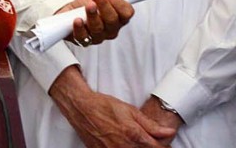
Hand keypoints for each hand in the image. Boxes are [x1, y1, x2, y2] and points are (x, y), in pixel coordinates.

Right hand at [50, 67, 175, 146]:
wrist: (80, 107)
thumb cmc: (103, 106)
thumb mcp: (130, 111)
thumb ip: (151, 125)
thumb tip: (168, 132)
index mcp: (134, 135)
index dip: (163, 147)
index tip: (164, 144)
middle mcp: (124, 147)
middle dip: (149, 147)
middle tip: (146, 141)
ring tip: (131, 140)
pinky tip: (120, 143)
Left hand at [57, 0, 133, 46]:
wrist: (69, 12)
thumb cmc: (86, 4)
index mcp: (119, 18)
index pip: (126, 13)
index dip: (118, 2)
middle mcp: (110, 29)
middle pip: (112, 20)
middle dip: (104, 5)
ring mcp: (97, 36)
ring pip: (98, 28)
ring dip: (93, 15)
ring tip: (88, 5)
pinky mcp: (82, 40)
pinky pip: (82, 37)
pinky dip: (79, 28)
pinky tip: (77, 20)